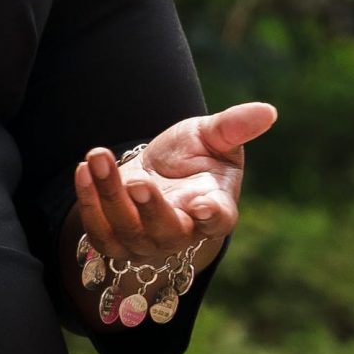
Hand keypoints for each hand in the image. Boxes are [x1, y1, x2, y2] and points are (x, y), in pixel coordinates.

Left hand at [75, 101, 277, 260]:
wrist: (161, 174)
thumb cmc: (196, 156)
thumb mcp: (215, 136)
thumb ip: (235, 126)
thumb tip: (268, 111)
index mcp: (216, 210)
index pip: (217, 219)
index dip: (211, 216)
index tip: (203, 206)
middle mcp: (183, 233)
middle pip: (165, 232)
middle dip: (149, 209)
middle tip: (137, 181)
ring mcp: (147, 243)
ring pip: (125, 231)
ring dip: (108, 195)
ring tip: (98, 156)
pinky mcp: (116, 241)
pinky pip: (99, 231)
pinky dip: (88, 202)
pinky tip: (84, 169)